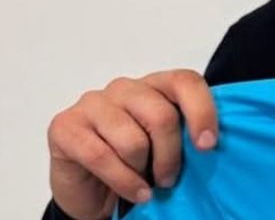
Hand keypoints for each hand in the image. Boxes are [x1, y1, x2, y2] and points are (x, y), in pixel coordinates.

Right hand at [46, 69, 217, 219]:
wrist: (92, 190)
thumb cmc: (137, 164)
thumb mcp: (167, 146)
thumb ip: (185, 133)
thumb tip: (209, 142)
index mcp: (154, 85)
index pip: (184, 81)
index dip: (201, 111)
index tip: (207, 145)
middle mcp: (124, 88)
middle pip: (161, 115)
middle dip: (171, 155)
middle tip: (170, 178)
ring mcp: (92, 104)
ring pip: (132, 140)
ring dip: (143, 171)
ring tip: (145, 184)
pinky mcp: (64, 126)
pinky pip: (100, 156)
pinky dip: (123, 181)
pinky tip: (135, 192)